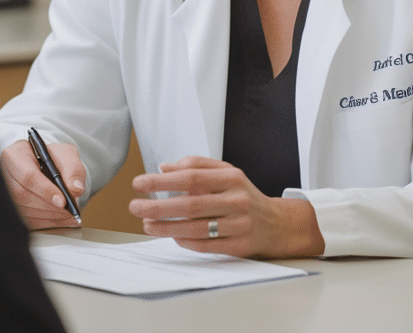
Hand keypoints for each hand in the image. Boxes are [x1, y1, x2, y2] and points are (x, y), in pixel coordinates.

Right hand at [0, 139, 85, 228]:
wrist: (44, 165)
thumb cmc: (52, 157)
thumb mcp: (66, 154)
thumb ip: (73, 169)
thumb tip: (76, 189)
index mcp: (15, 155)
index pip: (27, 175)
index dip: (45, 190)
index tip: (63, 201)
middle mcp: (3, 174)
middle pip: (23, 195)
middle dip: (49, 206)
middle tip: (69, 211)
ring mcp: (3, 193)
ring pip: (23, 210)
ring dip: (48, 216)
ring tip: (67, 215)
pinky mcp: (9, 208)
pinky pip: (25, 221)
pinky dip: (46, 223)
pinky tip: (60, 220)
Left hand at [128, 156, 322, 258]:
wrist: (277, 224)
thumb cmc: (244, 196)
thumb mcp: (227, 173)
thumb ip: (196, 165)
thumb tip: (164, 167)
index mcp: (231, 178)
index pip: (191, 177)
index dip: (162, 181)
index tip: (140, 183)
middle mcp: (236, 200)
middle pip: (190, 204)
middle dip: (158, 206)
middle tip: (135, 206)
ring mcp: (238, 225)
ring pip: (196, 228)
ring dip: (166, 227)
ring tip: (146, 224)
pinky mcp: (238, 246)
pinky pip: (205, 245)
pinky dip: (185, 241)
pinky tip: (170, 235)